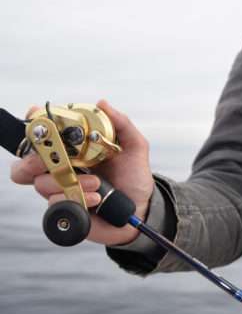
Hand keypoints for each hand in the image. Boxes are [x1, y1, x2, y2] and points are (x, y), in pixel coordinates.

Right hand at [10, 99, 154, 246]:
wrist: (140, 209)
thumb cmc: (133, 177)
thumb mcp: (133, 146)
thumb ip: (121, 123)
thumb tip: (102, 103)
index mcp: (71, 149)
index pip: (41, 137)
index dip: (34, 129)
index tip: (40, 124)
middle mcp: (60, 168)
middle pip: (27, 163)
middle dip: (35, 160)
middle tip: (55, 160)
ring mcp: (60, 190)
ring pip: (42, 184)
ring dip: (69, 181)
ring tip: (97, 183)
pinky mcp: (66, 209)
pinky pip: (56, 204)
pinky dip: (77, 199)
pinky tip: (95, 198)